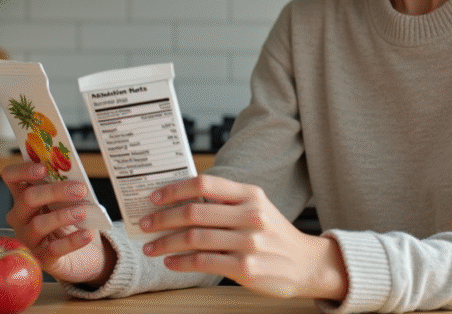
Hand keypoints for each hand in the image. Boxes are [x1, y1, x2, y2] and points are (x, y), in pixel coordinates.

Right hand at [1, 162, 115, 284]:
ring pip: (38, 224)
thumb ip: (67, 186)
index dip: (23, 171)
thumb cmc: (72, 220)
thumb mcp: (69, 200)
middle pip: (28, 198)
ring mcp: (28, 239)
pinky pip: (54, 249)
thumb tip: (75, 175)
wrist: (84, 253)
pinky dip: (72, 241)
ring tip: (82, 212)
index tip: (43, 168)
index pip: (11, 178)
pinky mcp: (42, 259)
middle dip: (54, 191)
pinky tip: (86, 234)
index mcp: (24, 196)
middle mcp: (20, 217)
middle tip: (79, 190)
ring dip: (62, 216)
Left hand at [139, 175, 347, 300]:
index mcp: (251, 194)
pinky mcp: (245, 268)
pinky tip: (171, 262)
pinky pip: (203, 262)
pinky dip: (181, 262)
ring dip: (165, 242)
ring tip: (151, 247)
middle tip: (144, 224)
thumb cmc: (274, 234)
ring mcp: (249, 242)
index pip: (205, 184)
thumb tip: (180, 201)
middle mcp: (250, 215)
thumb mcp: (257, 207)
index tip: (154, 198)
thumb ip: (226, 202)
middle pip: (194, 212)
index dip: (174, 190)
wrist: (306, 264)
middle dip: (162, 218)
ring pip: (194, 238)